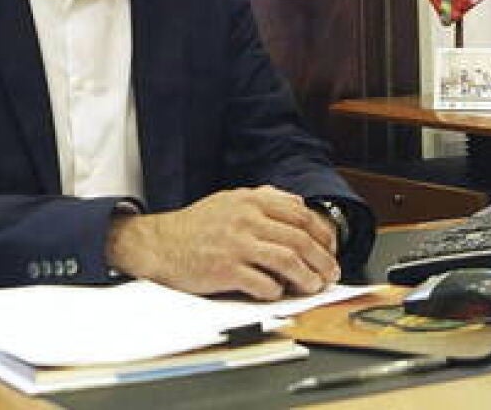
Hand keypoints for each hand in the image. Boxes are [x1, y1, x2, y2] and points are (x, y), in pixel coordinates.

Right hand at [106, 186, 339, 299]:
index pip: (300, 215)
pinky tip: (279, 293)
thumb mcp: (229, 200)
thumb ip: (264, 198)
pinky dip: (277, 291)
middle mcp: (246, 220)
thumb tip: (297, 203)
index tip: (331, 249)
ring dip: (306, 277)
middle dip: (322, 259)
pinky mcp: (225, 270)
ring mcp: (236, 245)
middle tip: (331, 273)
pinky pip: (263, 283)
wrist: (158, 244)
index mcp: (250, 201)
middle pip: (299, 239)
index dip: (322, 234)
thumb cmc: (195, 225)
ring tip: (314, 286)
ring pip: (287, 261)